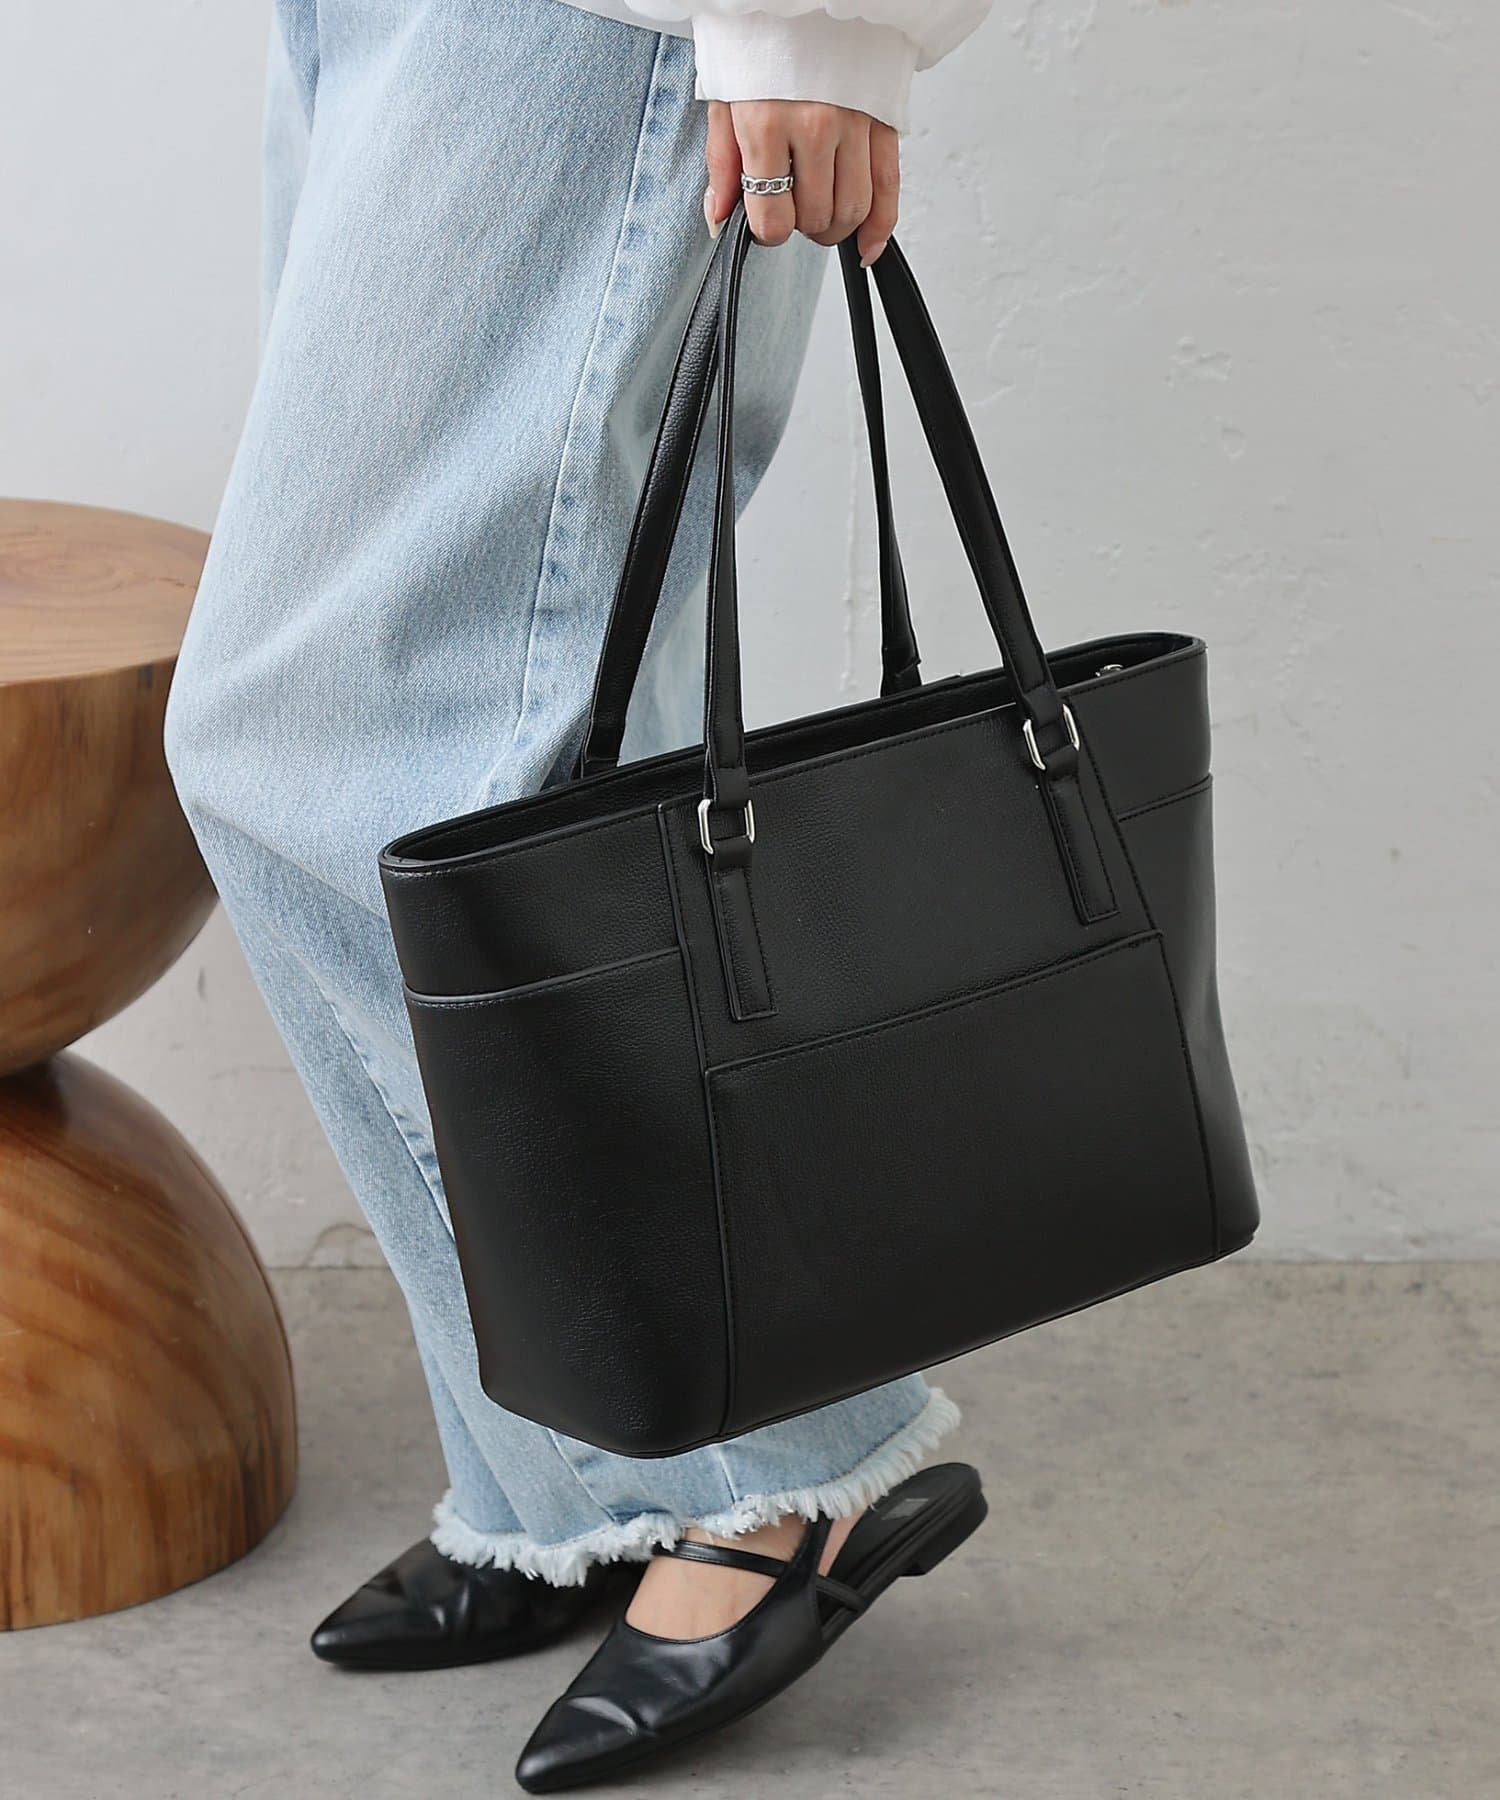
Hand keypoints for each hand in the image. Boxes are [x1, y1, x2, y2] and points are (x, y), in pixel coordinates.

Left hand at [704, 100, 898, 266]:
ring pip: (853, 209)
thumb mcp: (725, 99)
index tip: (765, 223)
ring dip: (835, 226)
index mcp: (767, 124)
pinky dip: (879, 227)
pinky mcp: (882, 120)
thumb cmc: (759, 42)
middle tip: (792, 210)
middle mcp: (814, 126)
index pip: (773, 218)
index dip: (767, 232)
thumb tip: (719, 219)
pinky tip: (866, 245)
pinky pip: (889, 188)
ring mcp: (854, 123)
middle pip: (816, 217)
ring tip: (819, 212)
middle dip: (802, 226)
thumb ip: (722, 165)